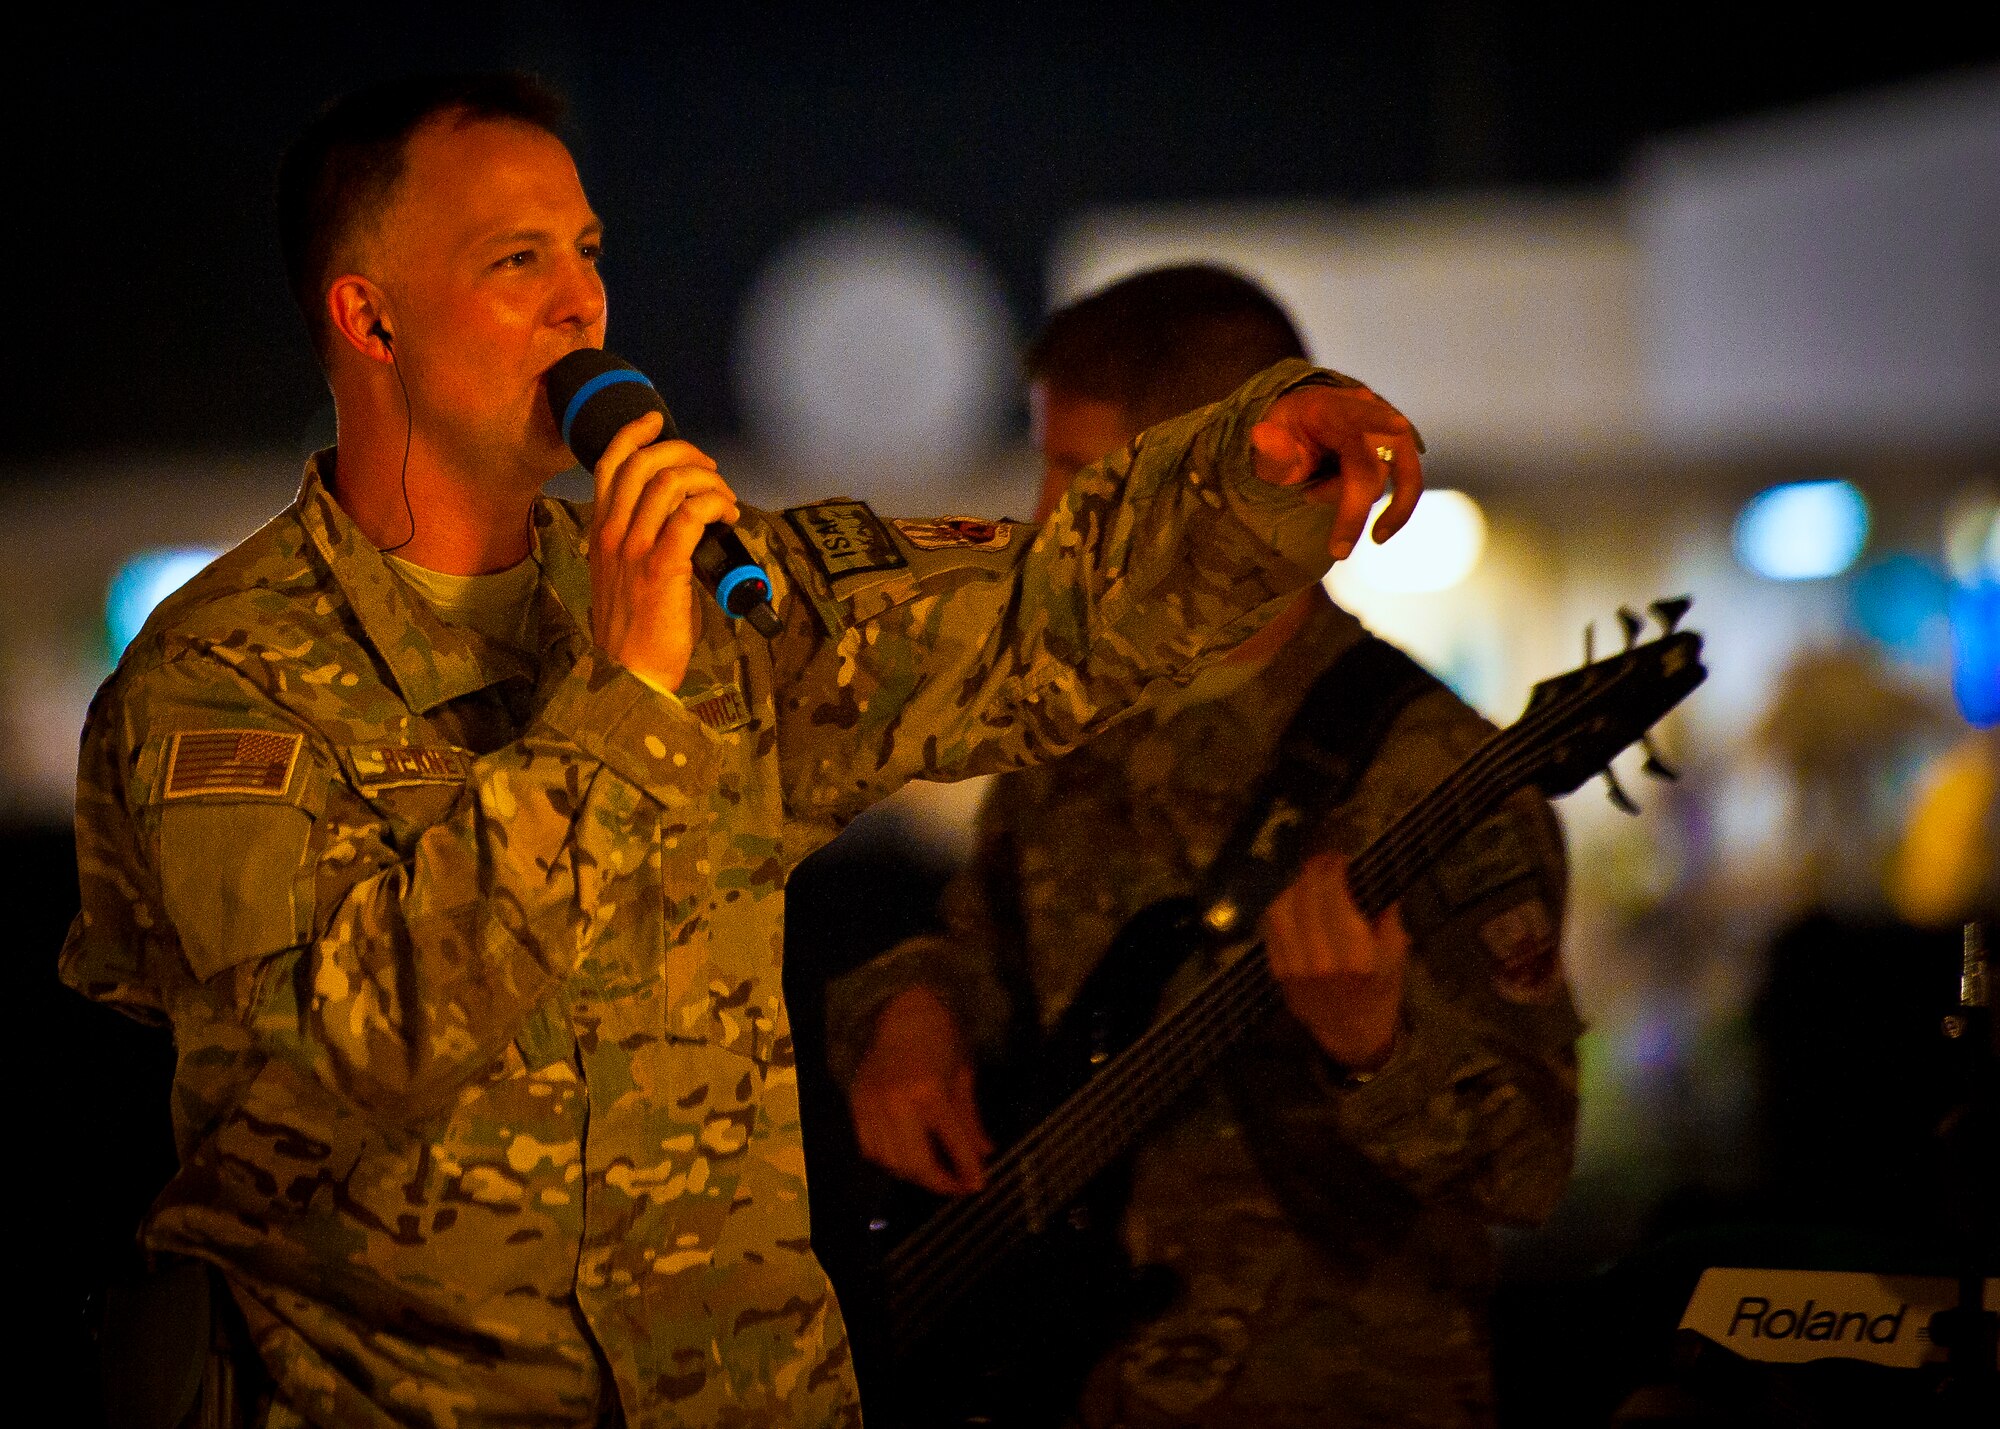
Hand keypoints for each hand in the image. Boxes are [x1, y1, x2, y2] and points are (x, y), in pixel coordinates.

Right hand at [589, 410, 739, 691]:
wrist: (628, 674)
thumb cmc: (635, 630)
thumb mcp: (625, 576)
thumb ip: (643, 543)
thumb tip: (685, 521)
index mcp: (601, 532)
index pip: (608, 464)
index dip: (633, 434)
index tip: (655, 419)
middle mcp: (612, 534)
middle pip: (643, 463)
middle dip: (685, 454)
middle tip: (711, 471)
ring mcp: (634, 550)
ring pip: (670, 483)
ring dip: (707, 481)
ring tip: (725, 500)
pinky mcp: (661, 569)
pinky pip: (689, 516)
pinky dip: (714, 505)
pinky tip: (727, 516)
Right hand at [847, 985, 992, 1194]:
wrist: (900, 1008)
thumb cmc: (940, 1035)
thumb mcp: (963, 1073)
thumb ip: (970, 1118)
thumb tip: (985, 1154)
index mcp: (929, 1090)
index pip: (952, 1143)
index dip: (967, 1169)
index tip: (978, 1185)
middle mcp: (896, 1102)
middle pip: (916, 1163)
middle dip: (939, 1182)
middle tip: (957, 1186)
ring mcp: (871, 1104)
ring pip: (889, 1161)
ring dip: (913, 1175)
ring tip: (933, 1174)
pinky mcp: (855, 1104)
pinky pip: (868, 1148)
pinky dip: (887, 1160)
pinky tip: (905, 1158)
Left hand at [1250, 385, 1421, 559]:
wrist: (1307, 424)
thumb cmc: (1288, 432)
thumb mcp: (1270, 439)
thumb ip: (1270, 447)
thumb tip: (1263, 437)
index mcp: (1334, 408)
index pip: (1358, 413)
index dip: (1379, 420)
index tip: (1398, 425)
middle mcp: (1369, 414)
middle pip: (1372, 468)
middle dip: (1351, 510)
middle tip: (1335, 548)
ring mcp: (1390, 432)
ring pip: (1386, 481)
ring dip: (1356, 506)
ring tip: (1319, 503)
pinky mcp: (1400, 453)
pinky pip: (1407, 486)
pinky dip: (1394, 511)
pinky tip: (1378, 531)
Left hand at [1263, 850, 1408, 1070]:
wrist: (1352, 1033)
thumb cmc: (1380, 991)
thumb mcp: (1395, 955)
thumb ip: (1386, 916)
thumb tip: (1373, 876)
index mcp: (1356, 956)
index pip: (1333, 897)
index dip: (1332, 870)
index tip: (1339, 859)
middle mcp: (1321, 960)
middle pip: (1306, 899)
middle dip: (1313, 872)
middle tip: (1323, 862)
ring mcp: (1295, 968)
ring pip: (1282, 911)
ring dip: (1294, 887)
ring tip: (1309, 880)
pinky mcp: (1278, 972)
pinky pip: (1271, 929)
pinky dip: (1280, 908)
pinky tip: (1294, 901)